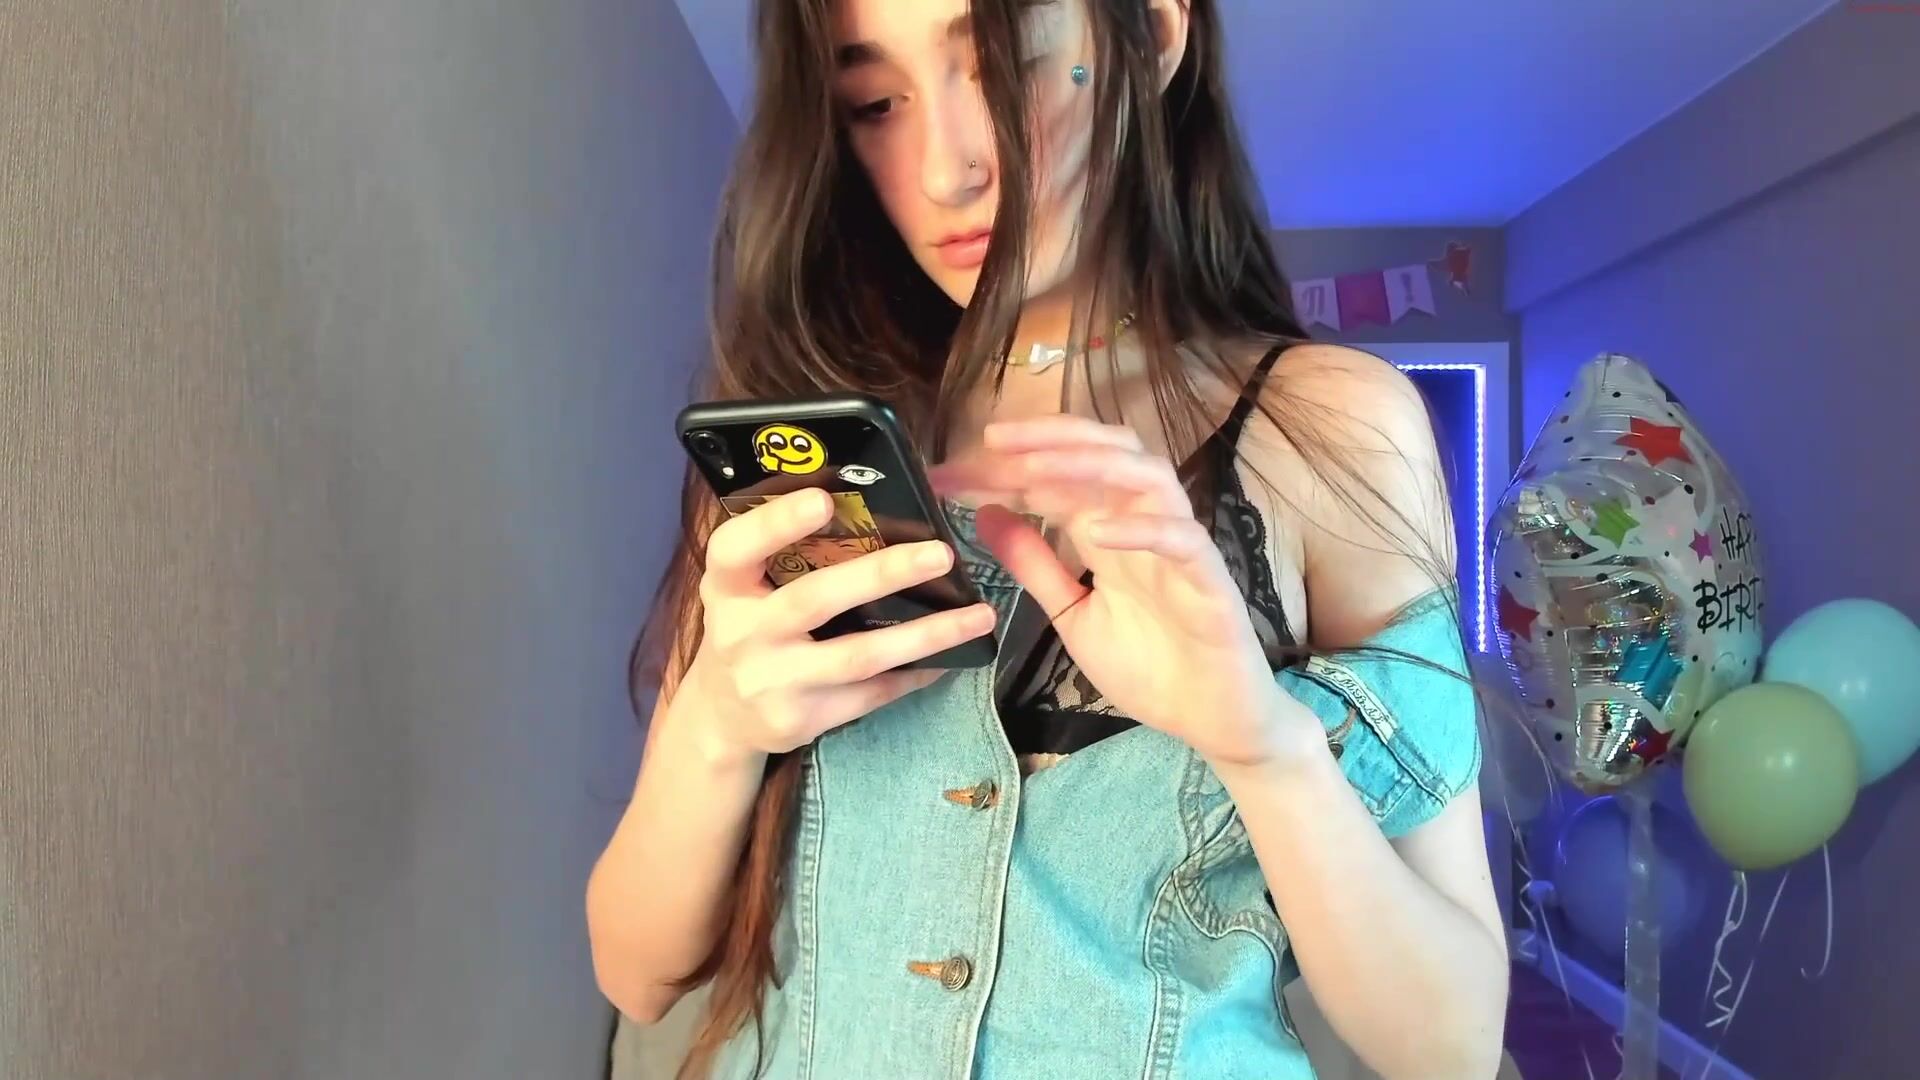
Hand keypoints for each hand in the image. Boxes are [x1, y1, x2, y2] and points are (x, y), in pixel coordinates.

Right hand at [678, 488, 998, 768]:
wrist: (723, 716)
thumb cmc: (750, 627)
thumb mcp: (744, 588)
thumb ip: (783, 553)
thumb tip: (872, 500)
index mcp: (725, 586)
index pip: (737, 548)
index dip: (776, 523)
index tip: (824, 499)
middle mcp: (743, 633)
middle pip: (816, 599)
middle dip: (882, 574)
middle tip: (941, 553)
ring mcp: (773, 681)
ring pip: (860, 656)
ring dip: (926, 635)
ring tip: (979, 615)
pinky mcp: (802, 719)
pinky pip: (872, 693)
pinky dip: (917, 673)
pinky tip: (953, 655)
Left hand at [931, 417, 1305, 767]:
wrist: (1209, 720)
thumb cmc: (1149, 665)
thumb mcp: (1071, 614)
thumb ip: (1034, 565)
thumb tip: (985, 514)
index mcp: (1110, 530)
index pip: (1060, 476)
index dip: (1005, 468)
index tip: (949, 474)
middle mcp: (1144, 525)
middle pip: (1107, 451)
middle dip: (1050, 438)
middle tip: (993, 441)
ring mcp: (1180, 547)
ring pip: (1147, 476)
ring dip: (1091, 466)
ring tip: (1034, 472)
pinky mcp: (1210, 581)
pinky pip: (1182, 539)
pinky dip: (1142, 530)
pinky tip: (1098, 534)